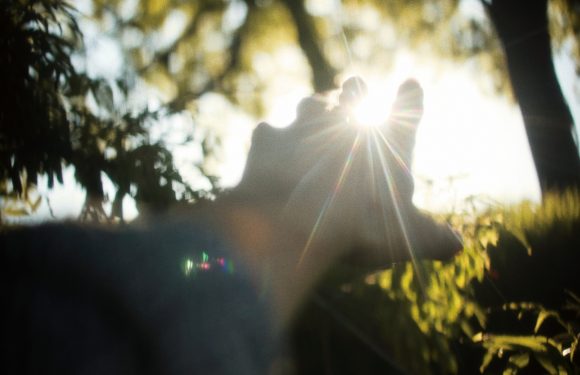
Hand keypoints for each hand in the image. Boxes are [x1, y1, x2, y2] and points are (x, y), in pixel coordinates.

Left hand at [233, 77, 459, 267]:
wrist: (296, 219)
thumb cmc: (361, 225)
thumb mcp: (407, 238)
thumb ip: (433, 239)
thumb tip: (456, 246)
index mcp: (386, 138)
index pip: (408, 105)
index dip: (410, 96)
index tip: (410, 84)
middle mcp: (346, 120)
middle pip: (353, 93)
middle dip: (354, 94)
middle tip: (352, 89)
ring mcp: (303, 123)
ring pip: (310, 105)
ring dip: (312, 113)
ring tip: (310, 119)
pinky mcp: (268, 137)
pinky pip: (269, 131)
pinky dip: (272, 141)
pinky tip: (271, 149)